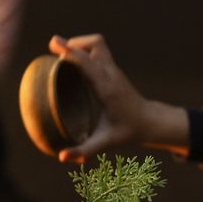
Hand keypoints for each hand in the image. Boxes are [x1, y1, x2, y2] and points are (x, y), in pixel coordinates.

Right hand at [48, 34, 189, 162]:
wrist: (148, 122)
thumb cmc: (126, 131)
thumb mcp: (105, 143)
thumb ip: (84, 150)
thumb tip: (61, 157)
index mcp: (108, 89)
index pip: (89, 64)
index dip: (71, 52)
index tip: (54, 43)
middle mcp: (111, 74)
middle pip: (96, 44)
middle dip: (74, 43)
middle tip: (54, 51)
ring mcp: (112, 69)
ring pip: (97, 43)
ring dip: (78, 45)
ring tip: (60, 57)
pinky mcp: (111, 69)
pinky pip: (96, 51)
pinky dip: (82, 51)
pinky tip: (69, 63)